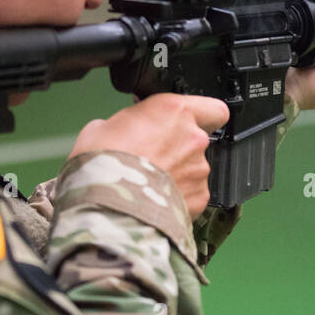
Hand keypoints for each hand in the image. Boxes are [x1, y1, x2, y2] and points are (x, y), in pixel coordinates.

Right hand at [69, 93, 229, 215]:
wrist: (107, 206)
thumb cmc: (101, 164)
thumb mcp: (102, 128)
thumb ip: (126, 123)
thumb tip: (125, 129)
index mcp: (174, 111)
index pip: (212, 108)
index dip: (203, 117)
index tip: (188, 123)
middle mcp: (194, 138)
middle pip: (197, 141)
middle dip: (178, 149)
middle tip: (151, 159)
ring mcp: (199, 169)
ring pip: (194, 169)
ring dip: (178, 175)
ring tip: (148, 186)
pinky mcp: (199, 198)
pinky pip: (193, 195)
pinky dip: (179, 199)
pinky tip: (156, 202)